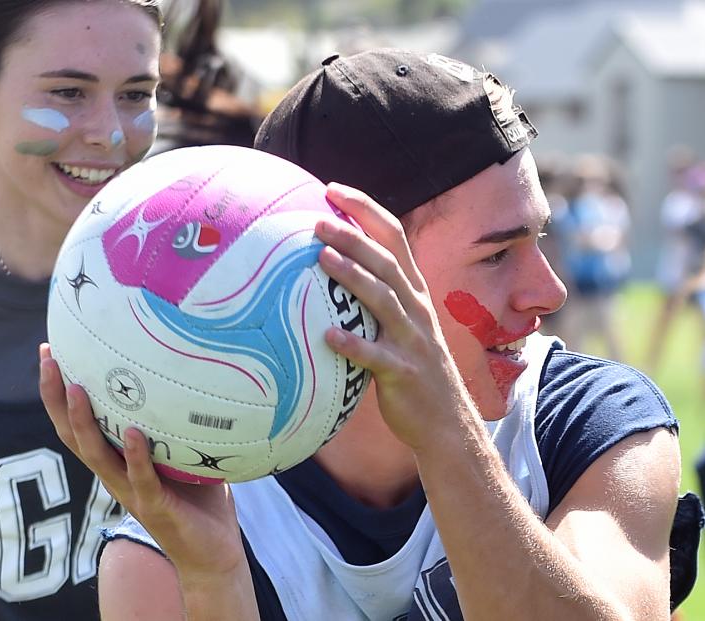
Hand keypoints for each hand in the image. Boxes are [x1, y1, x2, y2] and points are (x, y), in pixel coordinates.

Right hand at [38, 344, 248, 579]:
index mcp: (116, 461)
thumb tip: (192, 371)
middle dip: (56, 397)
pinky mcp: (155, 507)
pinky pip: (141, 479)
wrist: (213, 555)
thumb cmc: (200, 501)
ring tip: (78, 388)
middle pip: (72, 434)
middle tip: (48, 359)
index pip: (77, 423)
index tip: (49, 351)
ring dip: (84, 422)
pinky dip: (135, 456)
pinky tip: (133, 433)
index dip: (58, 392)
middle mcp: (114, 476)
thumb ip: (178, 421)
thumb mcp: (183, 453)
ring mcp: (131, 493)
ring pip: (96, 456)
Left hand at [314, 183, 475, 450]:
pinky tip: (327, 337)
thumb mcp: (398, 326)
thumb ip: (373, 298)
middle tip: (319, 220)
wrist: (446, 424)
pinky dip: (354, 345)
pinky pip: (376, 357)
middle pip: (387, 262)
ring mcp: (412, 341)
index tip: (332, 189)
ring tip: (322, 259)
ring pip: (384, 300)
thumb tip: (328, 269)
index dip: (365, 210)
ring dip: (353, 278)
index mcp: (413, 292)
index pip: (394, 237)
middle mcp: (416, 309)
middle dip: (354, 236)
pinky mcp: (404, 373)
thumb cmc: (410, 370)